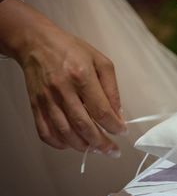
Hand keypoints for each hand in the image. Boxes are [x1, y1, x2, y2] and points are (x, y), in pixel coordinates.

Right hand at [6, 6, 126, 153]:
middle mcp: (62, 89)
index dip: (114, 125)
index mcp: (82, 76)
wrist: (37, 43)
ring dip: (83, 146)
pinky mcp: (35, 105)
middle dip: (101, 143)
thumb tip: (118, 114)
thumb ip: (112, 89)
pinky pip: (45, 132)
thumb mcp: (101, 62)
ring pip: (65, 132)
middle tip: (112, 151)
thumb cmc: (72, 50)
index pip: (101, 110)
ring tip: (96, 149)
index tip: (122, 132)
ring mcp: (47, 99)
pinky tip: (73, 144)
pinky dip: (59, 143)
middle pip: (83, 125)